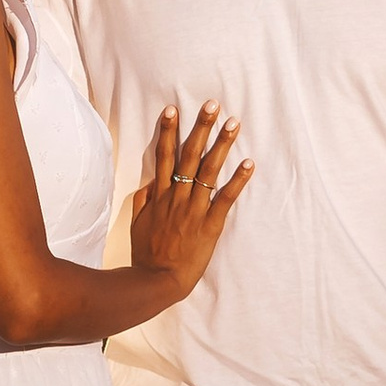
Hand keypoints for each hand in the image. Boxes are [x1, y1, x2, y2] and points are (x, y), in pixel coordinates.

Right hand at [127, 101, 251, 299]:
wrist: (156, 280)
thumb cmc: (146, 253)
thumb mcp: (136, 223)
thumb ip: (143, 199)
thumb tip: (151, 181)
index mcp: (159, 195)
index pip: (164, 156)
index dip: (168, 131)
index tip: (173, 109)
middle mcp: (176, 197)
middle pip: (189, 155)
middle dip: (200, 127)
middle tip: (212, 105)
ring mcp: (193, 210)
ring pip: (209, 171)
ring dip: (222, 145)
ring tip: (234, 123)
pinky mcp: (210, 225)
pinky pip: (225, 198)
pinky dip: (238, 180)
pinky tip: (249, 163)